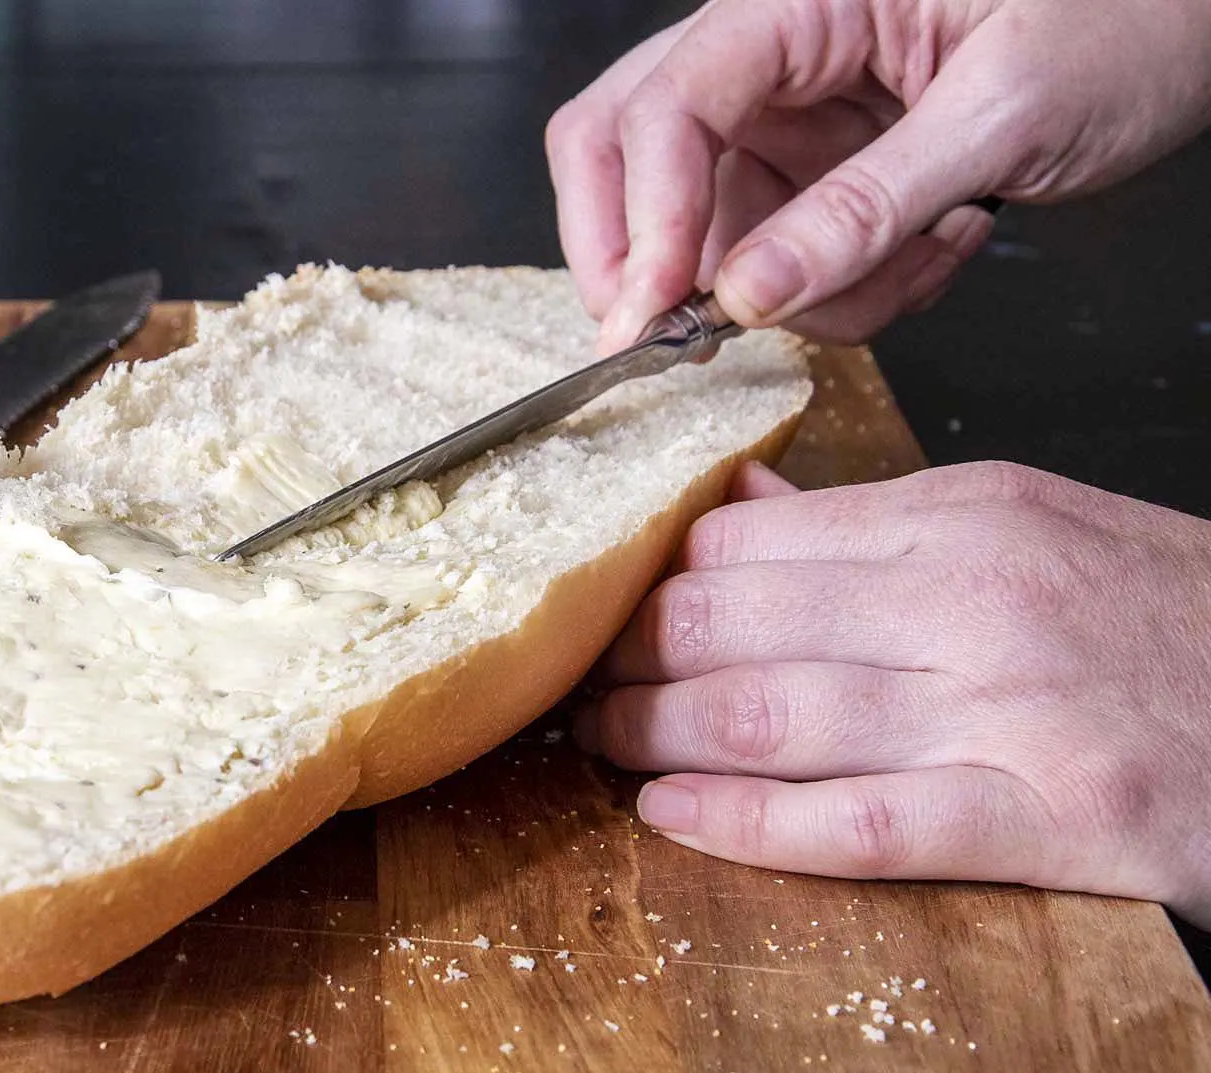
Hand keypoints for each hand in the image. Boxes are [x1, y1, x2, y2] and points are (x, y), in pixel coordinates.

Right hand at [546, 0, 1210, 350]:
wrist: (1196, 23)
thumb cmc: (1128, 15)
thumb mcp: (1002, 110)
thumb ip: (866, 206)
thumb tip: (747, 294)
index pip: (663, 106)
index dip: (640, 217)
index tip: (650, 316)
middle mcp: (771, 54)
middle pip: (624, 148)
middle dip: (640, 252)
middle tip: (664, 336)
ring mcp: (789, 119)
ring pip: (707, 230)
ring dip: (794, 289)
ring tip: (920, 262)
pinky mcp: (820, 174)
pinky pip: (779, 261)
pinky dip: (845, 292)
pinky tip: (934, 252)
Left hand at [573, 461, 1210, 927]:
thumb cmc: (1162, 618)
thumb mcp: (1026, 526)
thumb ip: (868, 526)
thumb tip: (736, 508)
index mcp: (961, 514)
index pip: (743, 541)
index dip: (647, 585)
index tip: (603, 615)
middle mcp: (972, 598)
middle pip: (728, 621)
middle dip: (624, 662)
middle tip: (577, 690)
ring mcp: (1007, 709)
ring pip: (769, 712)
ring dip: (653, 738)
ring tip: (600, 749)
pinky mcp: (1048, 817)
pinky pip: (860, 823)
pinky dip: (749, 824)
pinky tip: (673, 817)